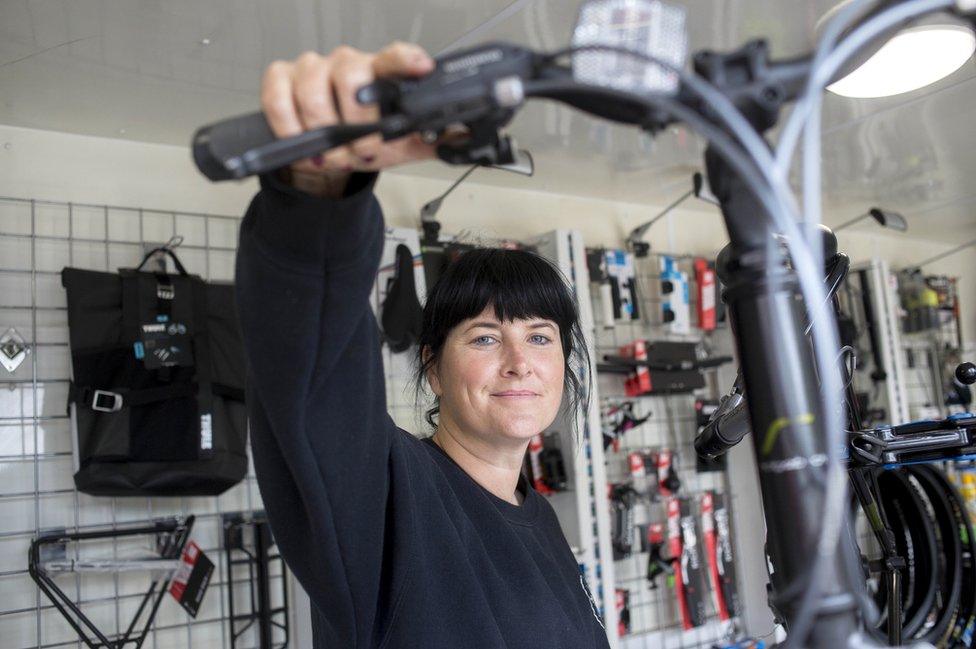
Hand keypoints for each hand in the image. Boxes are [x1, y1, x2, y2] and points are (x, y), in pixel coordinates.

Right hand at [260, 41, 445, 195]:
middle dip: (356, 124)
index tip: (421, 67)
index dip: (407, 60)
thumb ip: (432, 139)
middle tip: (360, 152)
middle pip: (350, 76)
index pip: (395, 57)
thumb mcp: (403, 144)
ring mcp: (313, 68)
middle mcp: (347, 64)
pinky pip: (278, 98)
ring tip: (334, 157)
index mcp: (380, 73)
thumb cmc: (367, 139)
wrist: (333, 155)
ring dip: (323, 133)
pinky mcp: (281, 79)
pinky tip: (303, 146)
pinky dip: (289, 127)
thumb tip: (462, 140)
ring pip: (312, 90)